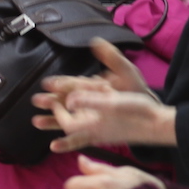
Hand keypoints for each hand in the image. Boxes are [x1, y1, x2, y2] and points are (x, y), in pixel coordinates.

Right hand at [32, 39, 173, 149]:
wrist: (152, 115)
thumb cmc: (137, 92)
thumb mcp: (126, 72)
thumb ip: (112, 58)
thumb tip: (95, 42)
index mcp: (92, 87)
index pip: (72, 85)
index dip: (61, 84)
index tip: (49, 84)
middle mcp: (87, 103)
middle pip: (64, 102)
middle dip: (51, 102)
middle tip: (37, 100)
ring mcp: (89, 119)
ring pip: (66, 120)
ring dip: (51, 121)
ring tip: (37, 122)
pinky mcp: (94, 134)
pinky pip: (77, 139)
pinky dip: (66, 143)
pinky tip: (54, 146)